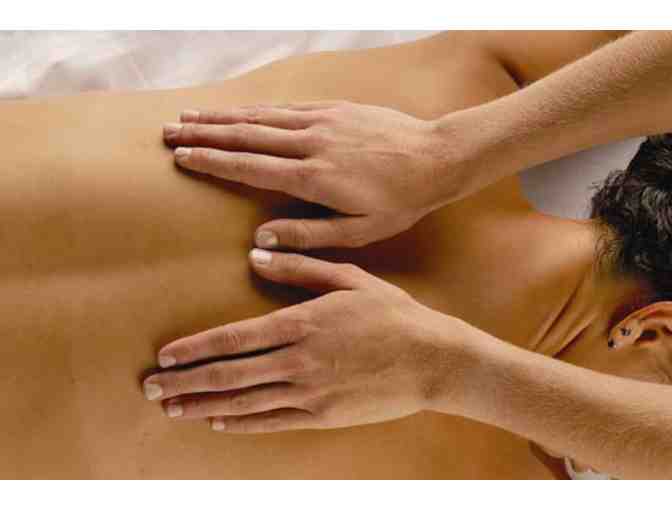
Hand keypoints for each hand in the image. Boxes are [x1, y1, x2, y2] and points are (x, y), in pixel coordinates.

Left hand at [142, 249, 464, 432]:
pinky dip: (241, 423)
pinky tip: (217, 422)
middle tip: (151, 388)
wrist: (432, 359)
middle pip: (229, 374)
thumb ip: (300, 269)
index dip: (195, 348)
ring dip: (203, 405)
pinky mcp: (323, 416)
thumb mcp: (349, 278)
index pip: (234, 338)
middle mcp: (298, 360)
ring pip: (244, 402)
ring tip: (173, 408)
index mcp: (302, 323)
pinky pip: (272, 422)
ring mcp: (310, 392)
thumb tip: (256, 255)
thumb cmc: (392, 315)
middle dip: (186, 382)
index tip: (166, 356)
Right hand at [163, 101, 451, 249]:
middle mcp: (311, 143)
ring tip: (191, 117)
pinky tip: (240, 111)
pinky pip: (287, 107)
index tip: (181, 157)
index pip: (249, 167)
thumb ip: (307, 236)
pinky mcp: (335, 108)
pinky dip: (257, 109)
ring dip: (223, 117)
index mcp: (314, 177)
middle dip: (204, 133)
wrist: (437, 157)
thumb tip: (260, 241)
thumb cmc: (400, 201)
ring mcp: (323, 121)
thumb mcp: (359, 232)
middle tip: (169, 132)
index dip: (212, 162)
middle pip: (246, 136)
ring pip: (262, 117)